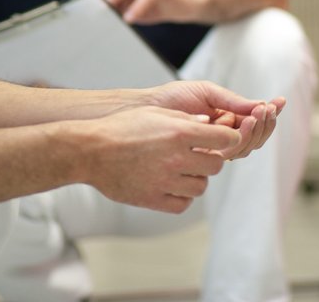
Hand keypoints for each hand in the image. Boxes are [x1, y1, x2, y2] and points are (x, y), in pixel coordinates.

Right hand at [82, 104, 239, 212]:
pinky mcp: (153, 199)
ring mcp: (165, 181)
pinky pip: (183, 204)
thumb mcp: (155, 114)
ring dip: (196, 179)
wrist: (90, 151)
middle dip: (211, 160)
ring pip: (201, 187)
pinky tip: (173, 186)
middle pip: (216, 166)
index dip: (228, 139)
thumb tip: (208, 125)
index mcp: (180, 133)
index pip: (224, 139)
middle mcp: (176, 158)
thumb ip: (185, 119)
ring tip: (182, 171)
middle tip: (198, 157)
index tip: (224, 140)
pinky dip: (182, 197)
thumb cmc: (122, 127)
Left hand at [143, 80, 285, 159]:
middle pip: (254, 138)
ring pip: (245, 147)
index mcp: (224, 121)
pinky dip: (240, 138)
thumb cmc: (172, 98)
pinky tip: (243, 124)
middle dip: (264, 123)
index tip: (280, 102)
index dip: (269, 115)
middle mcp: (221, 138)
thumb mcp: (207, 92)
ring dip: (255, 130)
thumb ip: (232, 100)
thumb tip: (259, 106)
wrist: (145, 110)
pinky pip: (228, 154)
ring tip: (256, 113)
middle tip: (266, 109)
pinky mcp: (202, 159)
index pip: (254, 123)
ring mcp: (212, 149)